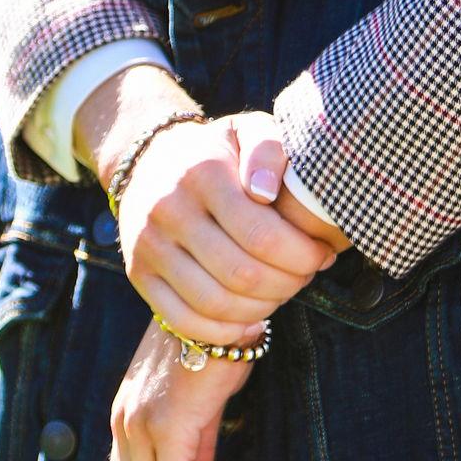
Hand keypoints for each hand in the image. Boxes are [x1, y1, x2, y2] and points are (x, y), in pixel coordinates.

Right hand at [118, 111, 344, 344]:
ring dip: (262, 308)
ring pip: (216, 303)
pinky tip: (251, 319)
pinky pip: (185, 321)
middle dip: (288, 284)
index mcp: (202, 173)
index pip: (262, 235)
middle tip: (306, 274)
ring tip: (281, 292)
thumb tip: (267, 192)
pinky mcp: (138, 274)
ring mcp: (148, 245)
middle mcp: (169, 210)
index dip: (303, 255)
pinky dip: (226, 331)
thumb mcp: (247, 129)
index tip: (321, 253)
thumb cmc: (217, 152)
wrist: (149, 161)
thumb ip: (269, 148)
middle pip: (242, 274)